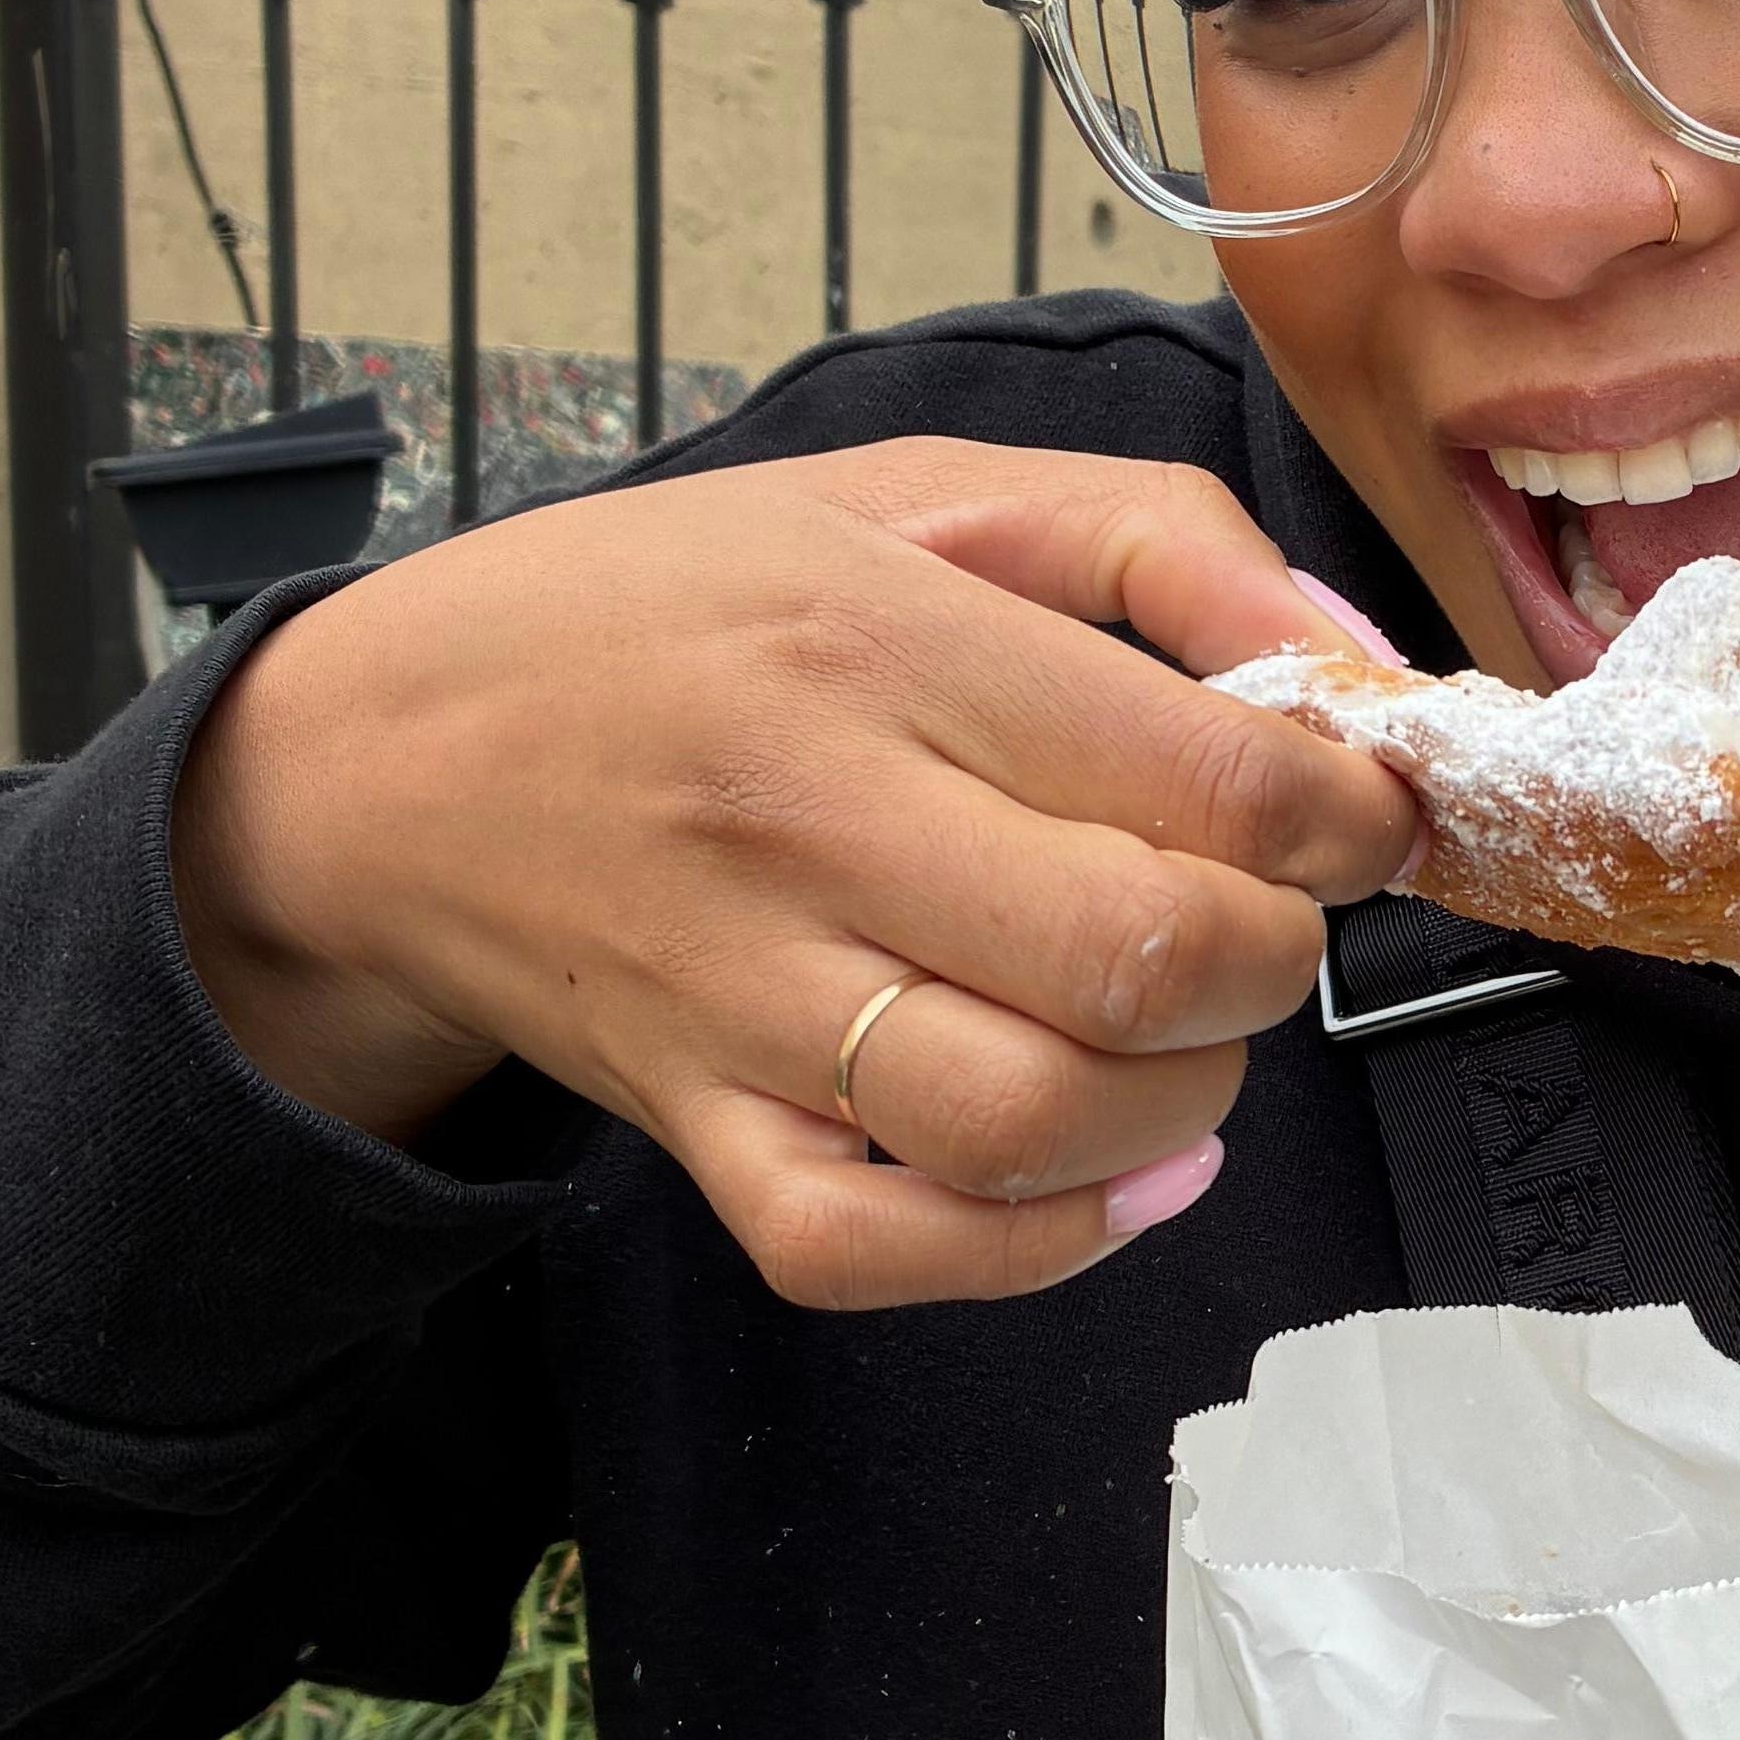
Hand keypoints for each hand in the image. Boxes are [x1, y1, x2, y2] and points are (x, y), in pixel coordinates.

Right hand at [170, 440, 1419, 1309]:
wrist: (380, 756)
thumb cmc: (674, 613)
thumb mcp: (914, 492)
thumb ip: (1163, 542)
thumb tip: (1358, 662)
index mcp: (884, 640)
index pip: (1206, 772)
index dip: (1348, 816)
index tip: (1359, 815)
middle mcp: (812, 822)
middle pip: (1141, 958)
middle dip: (1271, 958)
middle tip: (1254, 918)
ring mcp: (743, 995)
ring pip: (1031, 1123)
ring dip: (1176, 1104)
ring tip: (1173, 1037)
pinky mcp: (695, 1126)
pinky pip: (876, 1248)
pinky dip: (1031, 1244)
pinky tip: (1101, 1169)